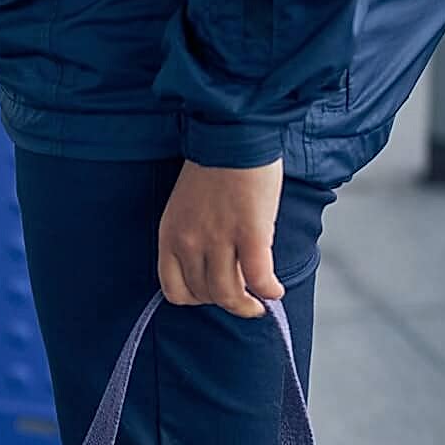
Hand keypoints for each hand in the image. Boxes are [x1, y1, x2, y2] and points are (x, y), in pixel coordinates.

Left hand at [157, 159, 283, 318]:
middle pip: (203, 294)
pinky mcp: (250, 233)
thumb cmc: (212, 169)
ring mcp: (218, 240)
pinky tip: (275, 291)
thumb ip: (191, 237)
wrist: (232, 138)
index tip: (211, 295)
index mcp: (169, 237)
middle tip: (243, 298)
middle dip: (224, 302)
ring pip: (228, 293)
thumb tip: (211, 263)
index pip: (174, 290)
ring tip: (259, 303)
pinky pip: (257, 277)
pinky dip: (268, 290)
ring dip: (246, 306)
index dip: (195, 300)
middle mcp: (189, 243)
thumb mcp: (184, 209)